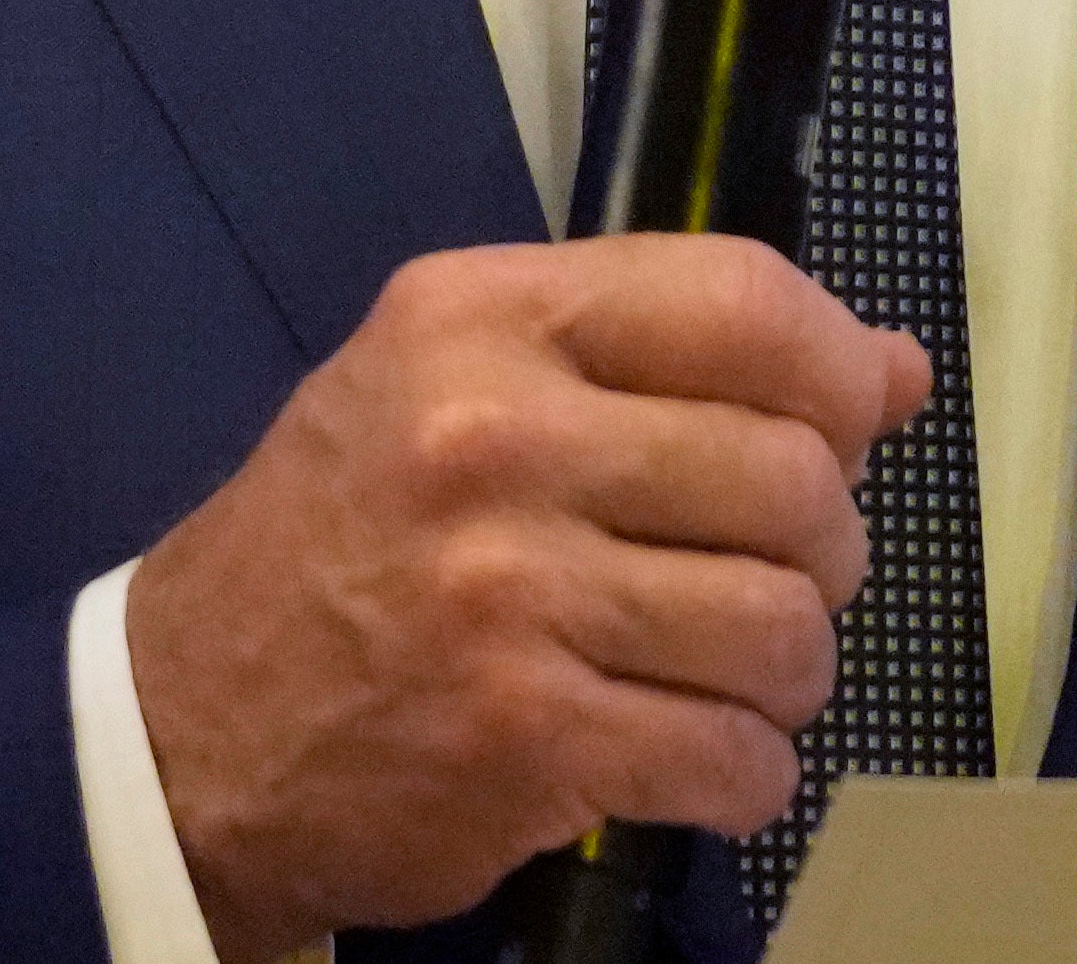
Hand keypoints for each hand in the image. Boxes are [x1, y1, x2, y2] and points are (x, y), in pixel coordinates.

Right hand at [122, 235, 917, 957]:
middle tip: (768, 577)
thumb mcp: (459, 384)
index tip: (848, 423)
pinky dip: (744, 775)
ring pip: (782, 629)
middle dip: (824, 547)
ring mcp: (506, 595)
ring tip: (727, 677)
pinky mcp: (523, 739)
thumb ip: (664, 359)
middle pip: (790, 477)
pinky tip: (692, 759)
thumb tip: (893, 373)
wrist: (184, 721)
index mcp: (477, 320)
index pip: (740, 301)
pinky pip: (732, 758)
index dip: (836, 368)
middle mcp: (491, 438)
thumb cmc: (345, 536)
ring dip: (789, 674)